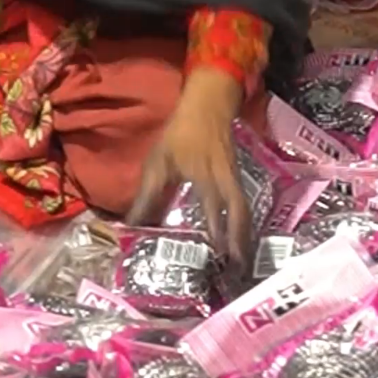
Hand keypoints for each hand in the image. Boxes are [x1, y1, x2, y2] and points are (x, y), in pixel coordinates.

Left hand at [129, 67, 249, 266]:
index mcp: (208, 181)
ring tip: (239, 261)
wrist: (208, 106)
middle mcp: (227, 184)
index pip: (214, 216)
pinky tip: (236, 237)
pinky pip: (243, 206)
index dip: (217, 238)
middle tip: (236, 270)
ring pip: (245, 214)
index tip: (215, 262)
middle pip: (240, 219)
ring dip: (243, 237)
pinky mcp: (238, 180)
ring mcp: (236, 181)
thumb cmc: (180, 135)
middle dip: (241, 245)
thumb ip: (147, 197)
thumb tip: (132, 226)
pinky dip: (241, 224)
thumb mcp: (158, 164)